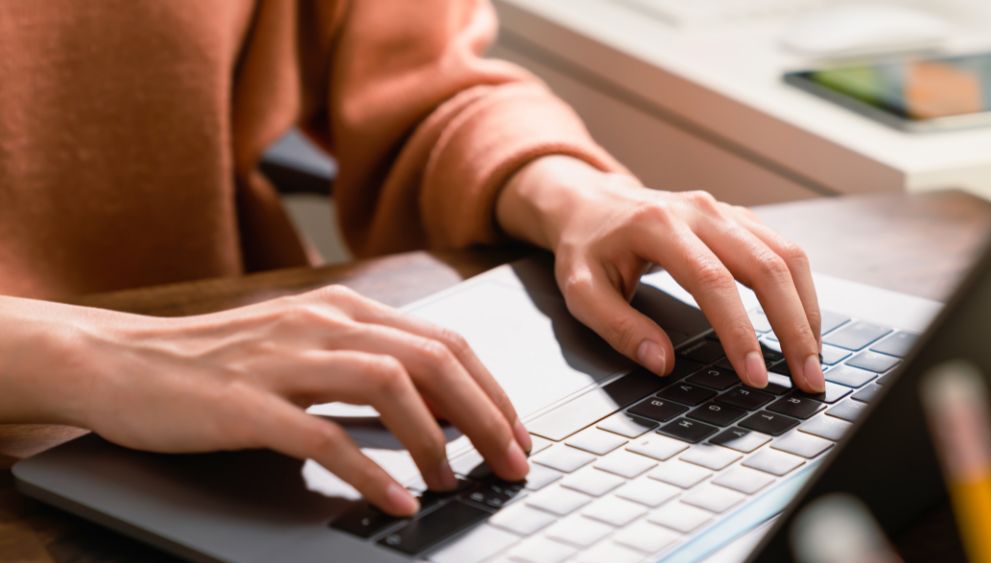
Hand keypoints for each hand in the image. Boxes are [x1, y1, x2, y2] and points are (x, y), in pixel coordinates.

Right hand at [0, 289, 531, 515]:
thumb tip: (437, 404)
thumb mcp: (303, 346)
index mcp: (344, 308)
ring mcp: (284, 359)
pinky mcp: (246, 402)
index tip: (516, 432)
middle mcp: (322, 322)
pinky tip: (396, 499)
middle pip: (432, 359)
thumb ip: (365, 362)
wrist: (122, 361)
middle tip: (512, 461)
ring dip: (436, 440)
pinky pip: (324, 437)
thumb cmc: (217, 361)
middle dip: (486, 415)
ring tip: (457, 482)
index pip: (444, 341)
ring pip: (390, 386)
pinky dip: (370, 471)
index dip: (491, 390)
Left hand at [497, 155, 823, 391]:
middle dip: (793, 327)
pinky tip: (803, 324)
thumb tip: (661, 362)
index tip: (755, 375)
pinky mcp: (737, 218)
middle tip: (806, 378)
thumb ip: (618, 327)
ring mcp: (723, 211)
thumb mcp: (581, 291)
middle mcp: (699, 211)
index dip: (739, 331)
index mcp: (658, 225)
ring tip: (813, 359)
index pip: (712, 281)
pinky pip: (783, 250)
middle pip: (765, 266)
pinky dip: (800, 290)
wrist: (589, 202)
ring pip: (786, 255)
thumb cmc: (585, 247)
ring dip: (806, 310)